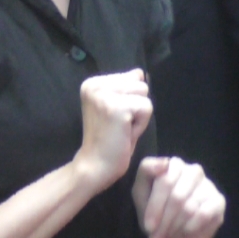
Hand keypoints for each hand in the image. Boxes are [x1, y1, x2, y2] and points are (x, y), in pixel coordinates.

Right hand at [74, 69, 151, 192]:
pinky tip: (125, 133)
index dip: (130, 100)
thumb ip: (125, 88)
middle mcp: (95, 85)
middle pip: (139, 83)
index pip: (131, 77)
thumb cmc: (108, 140)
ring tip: (122, 128)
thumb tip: (139, 72)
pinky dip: (141, 124)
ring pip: (144, 93)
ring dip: (139, 114)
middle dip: (136, 106)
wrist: (95, 166)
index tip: (115, 118)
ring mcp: (104, 95)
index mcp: (92, 83)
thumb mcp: (117, 107)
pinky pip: (146, 107)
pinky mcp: (117, 107)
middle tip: (119, 125)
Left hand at [132, 156, 224, 237]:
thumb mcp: (141, 192)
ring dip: (175, 226)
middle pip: (177, 196)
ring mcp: (208, 185)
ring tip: (168, 234)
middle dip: (165, 220)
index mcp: (174, 165)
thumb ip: (146, 170)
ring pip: (190, 207)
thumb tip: (165, 162)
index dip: (155, 207)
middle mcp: (193, 171)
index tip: (148, 226)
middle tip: (156, 237)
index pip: (165, 182)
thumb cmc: (154, 212)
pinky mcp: (218, 201)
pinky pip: (204, 214)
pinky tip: (185, 230)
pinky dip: (191, 226)